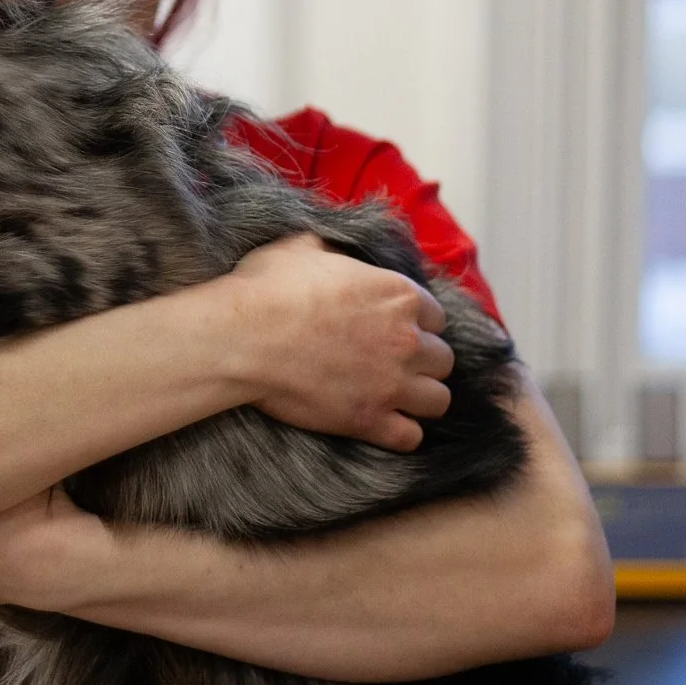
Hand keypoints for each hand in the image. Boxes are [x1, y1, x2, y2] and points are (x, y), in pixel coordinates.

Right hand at [203, 235, 454, 451]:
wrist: (243, 338)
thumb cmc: (269, 288)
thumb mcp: (304, 247)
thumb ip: (334, 250)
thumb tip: (336, 252)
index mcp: (397, 294)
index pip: (436, 316)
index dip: (417, 323)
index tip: (397, 329)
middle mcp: (405, 340)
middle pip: (442, 359)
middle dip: (423, 361)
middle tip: (395, 363)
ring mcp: (391, 383)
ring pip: (437, 400)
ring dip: (420, 397)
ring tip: (396, 395)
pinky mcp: (369, 420)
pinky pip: (410, 437)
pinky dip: (402, 433)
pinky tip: (384, 424)